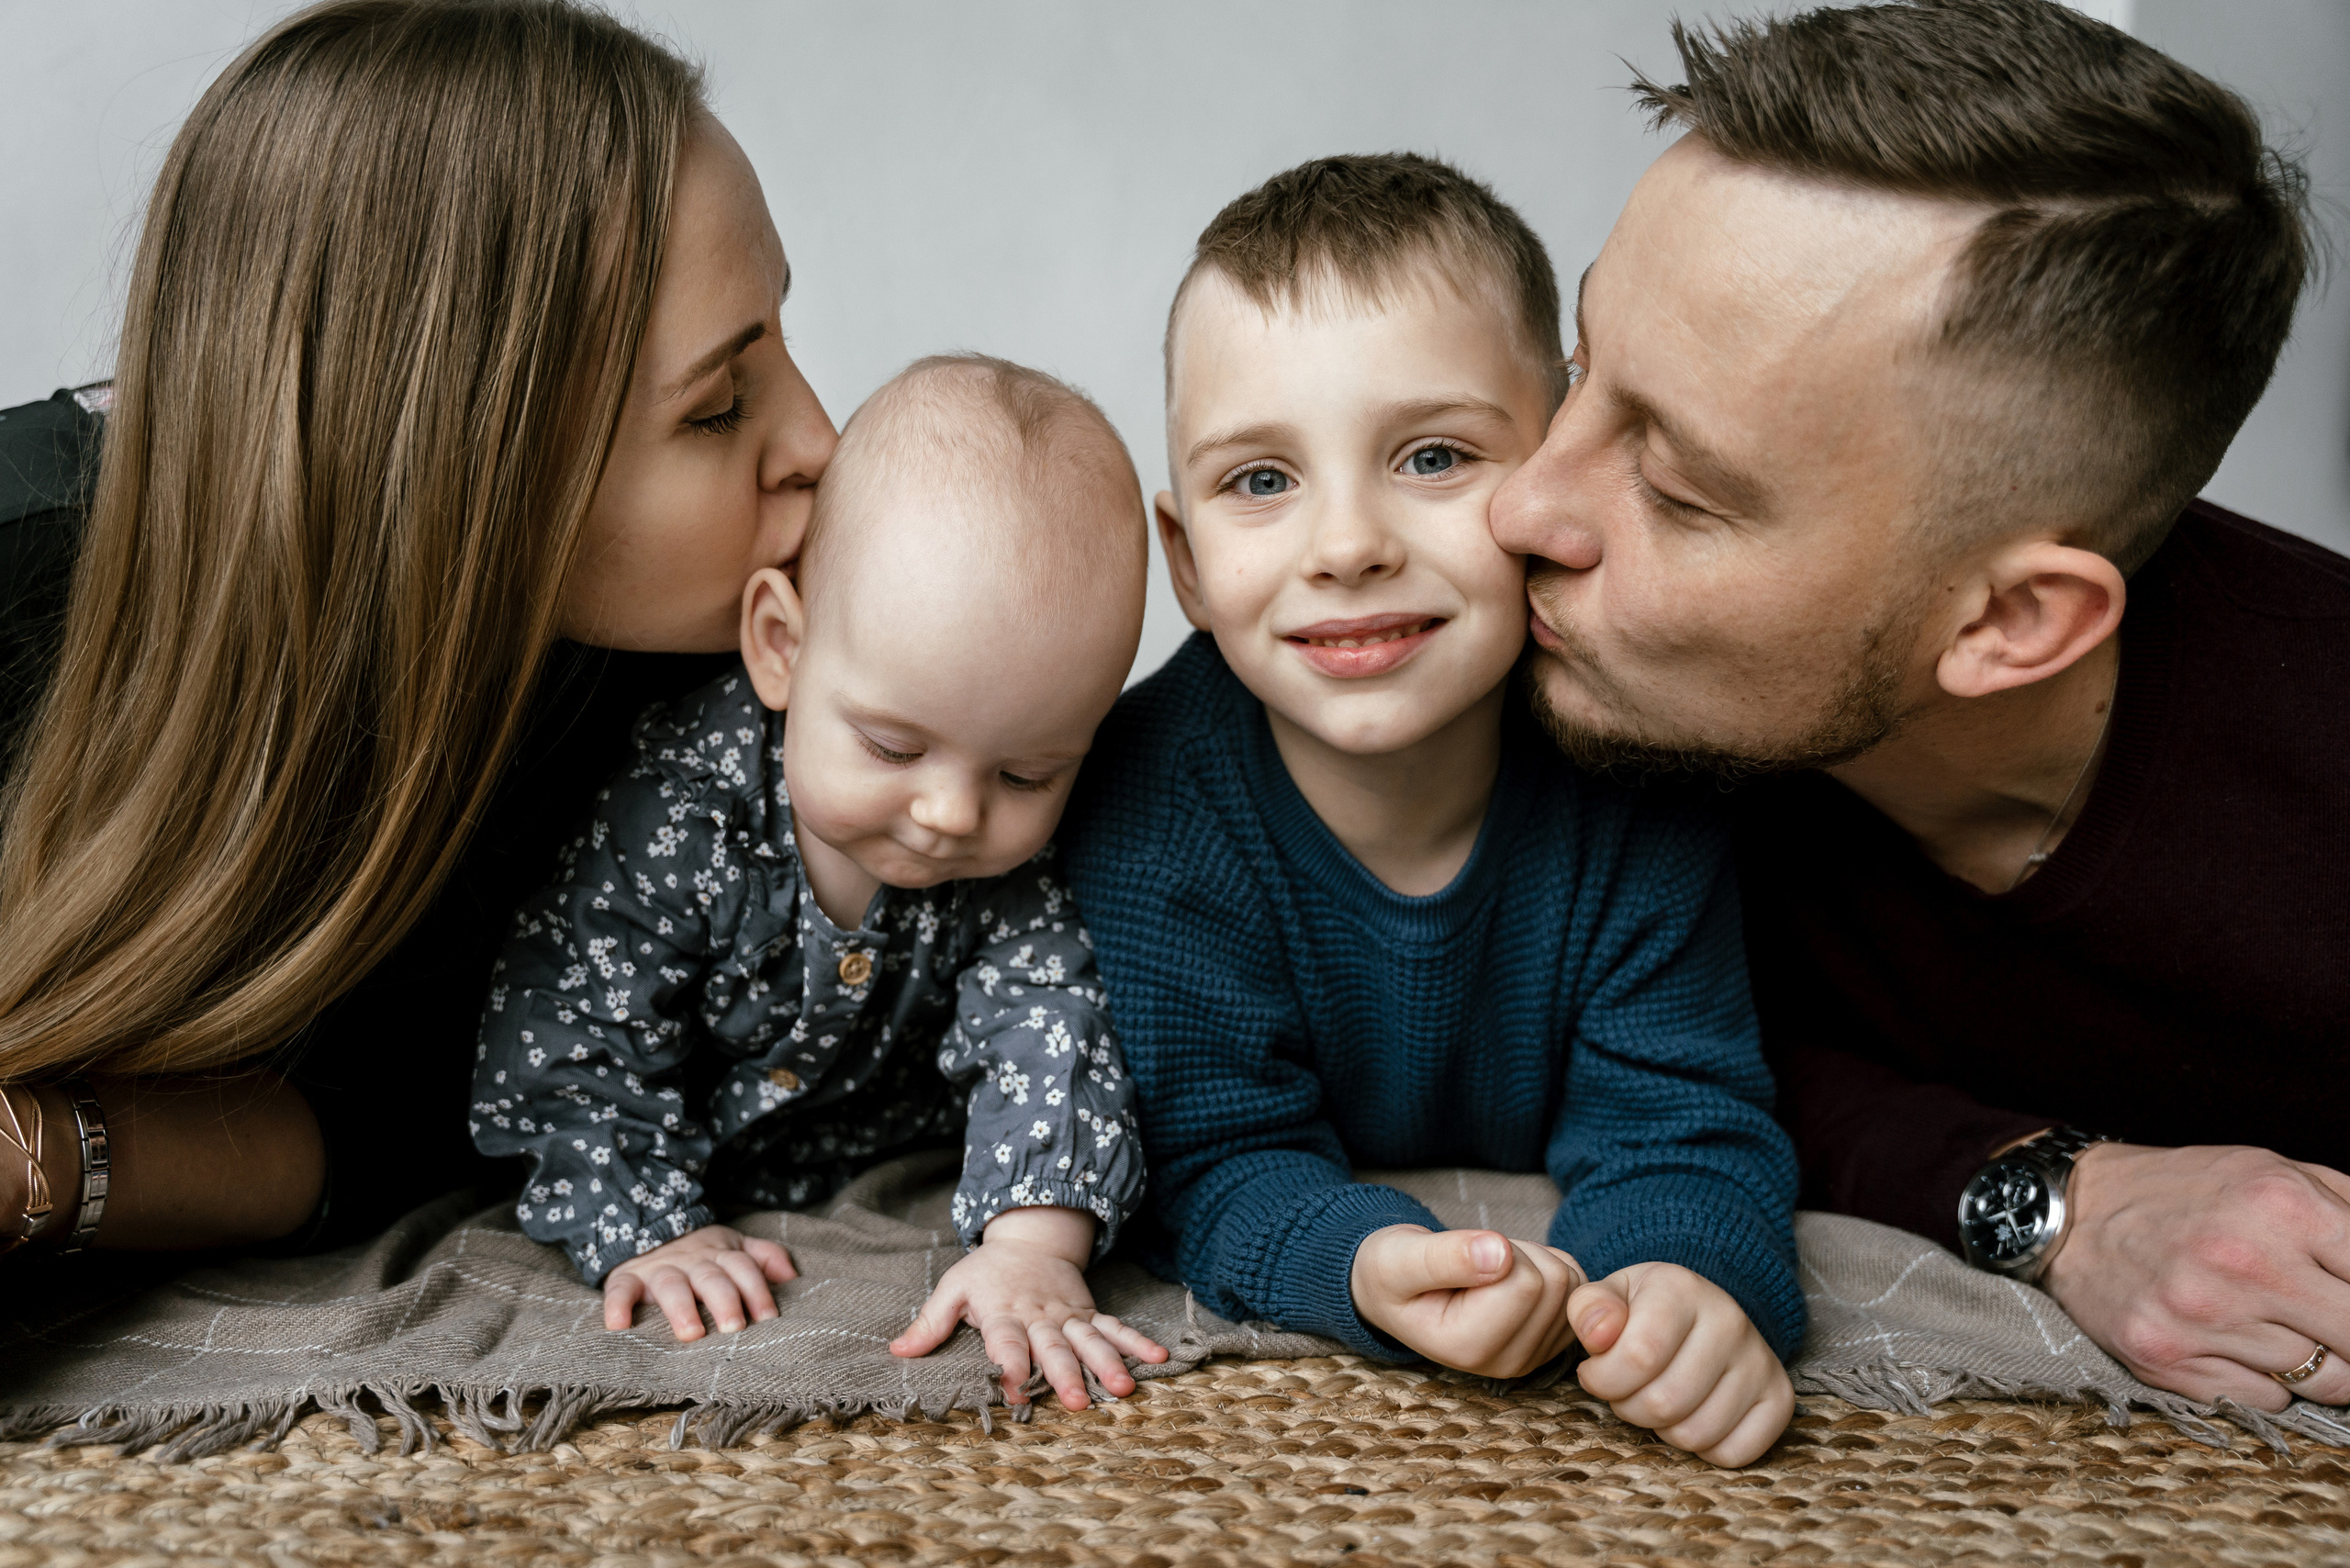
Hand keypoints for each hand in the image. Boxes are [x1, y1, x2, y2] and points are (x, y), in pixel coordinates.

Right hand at [603, 1225, 795, 1339]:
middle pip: (711, 1278)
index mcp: (720, 1255)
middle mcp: (691, 1262)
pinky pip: (619, 1291)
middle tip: (735, 1328)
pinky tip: (619, 1326)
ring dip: (681, 1307)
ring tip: (691, 1333)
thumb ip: (764, 1257)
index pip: (743, 1268)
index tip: (768, 1317)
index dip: (757, 1290)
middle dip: (725, 1300)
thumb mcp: (734, 1247)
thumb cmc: (701, 1253)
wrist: (648, 1231)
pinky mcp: (626, 1280)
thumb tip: (792, 1275)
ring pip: (671, 1285)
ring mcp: (658, 1270)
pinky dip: (617, 1306)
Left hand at [889, 1207, 1167, 1409]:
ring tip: (1123, 1387)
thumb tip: (896, 1350)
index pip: (1006, 1341)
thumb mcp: (953, 1288)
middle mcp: (1038, 1316)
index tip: (1017, 1390)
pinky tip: (1157, 1359)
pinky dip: (1135, 1342)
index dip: (1011, 1365)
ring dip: (1106, 1363)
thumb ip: (930, 1322)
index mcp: (1002, 1311)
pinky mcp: (1088, 1313)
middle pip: (1053, 1346)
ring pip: (1089, 1340)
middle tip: (1076, 1403)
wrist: (1030, 1238)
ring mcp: (1068, 1315)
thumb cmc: (986, 1272)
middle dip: (1065, 1374)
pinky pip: (1114, 1327)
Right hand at [1351, 1225, 1585, 1377]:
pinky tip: (1508, 1278)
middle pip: (1555, 1282)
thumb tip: (1499, 1253)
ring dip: (1533, 1259)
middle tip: (1473, 1261)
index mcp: (1468, 1349)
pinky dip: (1548, 1266)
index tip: (1458, 1259)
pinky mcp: (1550, 1342)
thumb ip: (1445, 1256)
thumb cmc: (1392, 1271)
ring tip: (1486, 1270)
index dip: (1497, 1249)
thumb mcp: (1400, 1258)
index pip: (1526, 1282)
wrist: (1394, 1290)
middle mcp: (1507, 1364)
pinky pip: (1577, 1285)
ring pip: (1571, 1282)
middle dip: (1518, 1253)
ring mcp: (1533, 1357)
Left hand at [1569, 1261, 1791, 1466]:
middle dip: (1628, 1407)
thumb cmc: (1644, 1311)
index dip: (1603, 1379)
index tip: (1595, 1373)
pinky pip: (1733, 1453)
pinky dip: (1703, 1449)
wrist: (1700, 1311)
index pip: (1638, 1356)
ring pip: (1695, 1434)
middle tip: (1627, 1390)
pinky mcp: (1779, 1397)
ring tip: (1657, 1398)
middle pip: (1664, 1402)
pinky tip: (1692, 1416)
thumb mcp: (1609, 1297)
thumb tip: (1598, 1335)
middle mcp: (1730, 1321)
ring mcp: (1760, 1360)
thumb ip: (1589, 1308)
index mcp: (1681, 1290)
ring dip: (1662, 1430)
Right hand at [2042, 1143, 2349, 1409]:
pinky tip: (2231, 1341)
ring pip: (2319, 1379)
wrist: (2072, 1211)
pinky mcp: (2165, 1358)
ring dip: (2314, 1361)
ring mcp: (2200, 1315)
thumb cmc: (2186, 1191)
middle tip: (2339, 1329)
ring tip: (2275, 1323)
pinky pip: (2264, 1400)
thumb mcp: (2274, 1171)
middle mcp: (2242, 1261)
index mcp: (2280, 1204)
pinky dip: (2263, 1380)